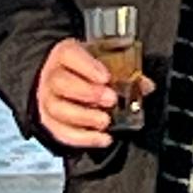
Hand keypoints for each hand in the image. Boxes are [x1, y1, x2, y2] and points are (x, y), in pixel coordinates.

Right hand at [35, 37, 154, 147]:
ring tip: (105, 121)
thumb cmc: (85, 66)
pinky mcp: (48, 121)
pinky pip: (61, 132)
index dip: (88, 66)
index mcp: (65, 53)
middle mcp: (51, 76)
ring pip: (58, 110)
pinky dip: (83, 138)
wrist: (61, 75)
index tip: (106, 77)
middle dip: (87, 93)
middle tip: (110, 99)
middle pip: (61, 84)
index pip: (70, 55)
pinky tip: (102, 139)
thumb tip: (146, 86)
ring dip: (84, 118)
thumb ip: (124, 69)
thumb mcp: (102, 58)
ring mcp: (47, 100)